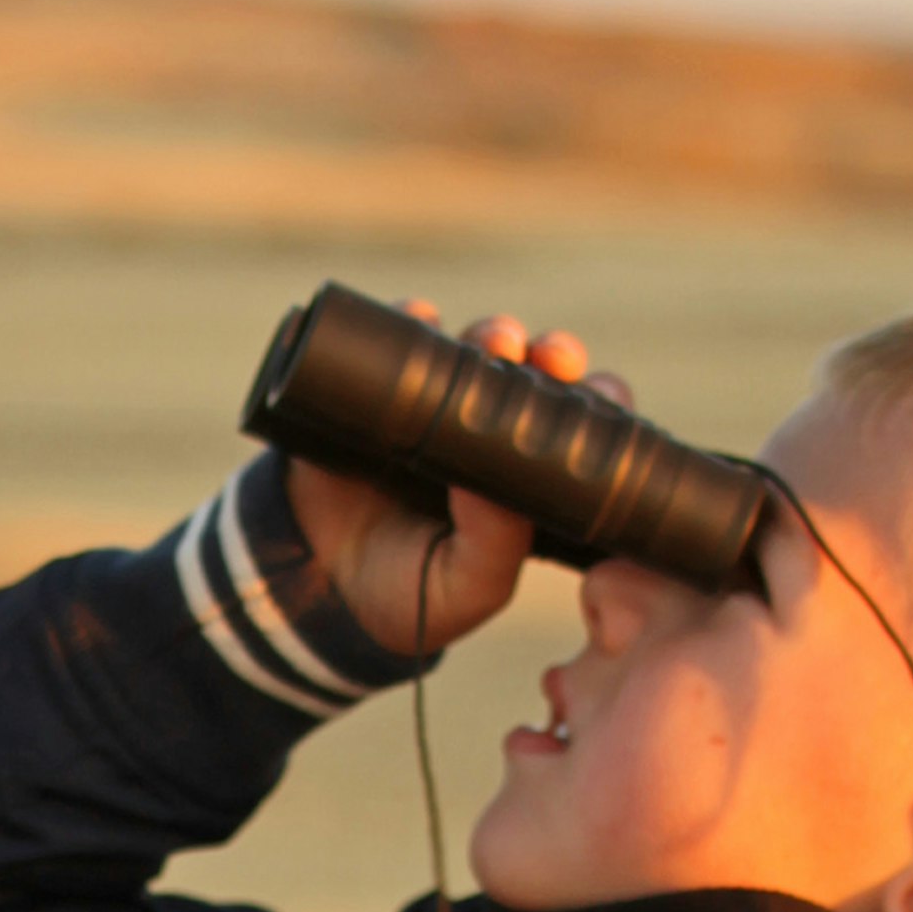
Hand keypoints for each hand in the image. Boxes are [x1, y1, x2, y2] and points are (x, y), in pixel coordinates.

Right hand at [275, 306, 596, 666]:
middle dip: (552, 354)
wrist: (311, 585)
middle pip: (534, 372)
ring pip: (473, 346)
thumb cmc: (405, 593)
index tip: (601, 394)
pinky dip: (412, 317)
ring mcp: (431, 401)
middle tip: (550, 358)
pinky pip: (397, 336)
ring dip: (491, 332)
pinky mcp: (374, 385)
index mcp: (524, 473)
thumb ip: (494, 549)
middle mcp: (485, 427)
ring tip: (491, 342)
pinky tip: (421, 318)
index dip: (596, 402)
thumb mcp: (463, 589)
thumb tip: (495, 484)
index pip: (576, 424)